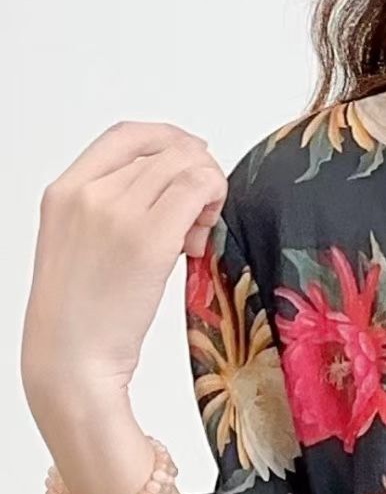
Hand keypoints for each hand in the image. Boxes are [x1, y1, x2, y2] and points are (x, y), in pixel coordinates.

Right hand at [21, 121, 227, 434]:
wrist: (70, 358)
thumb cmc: (80, 316)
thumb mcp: (83, 246)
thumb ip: (116, 211)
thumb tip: (168, 194)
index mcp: (66, 189)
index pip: (126, 136)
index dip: (169, 139)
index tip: (193, 156)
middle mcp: (89, 192)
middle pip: (163, 150)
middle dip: (196, 172)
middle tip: (203, 211)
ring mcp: (118, 212)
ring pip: (185, 166)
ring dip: (208, 191)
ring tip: (196, 234)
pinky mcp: (148, 239)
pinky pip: (196, 191)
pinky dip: (212, 203)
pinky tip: (200, 239)